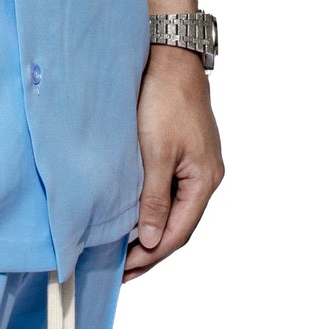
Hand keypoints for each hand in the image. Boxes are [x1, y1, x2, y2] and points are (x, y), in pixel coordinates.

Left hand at [123, 45, 224, 281]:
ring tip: (124, 248)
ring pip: (175, 209)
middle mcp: (207, 176)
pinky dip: (153, 206)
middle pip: (179, 225)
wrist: (170, 57)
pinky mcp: (186, 151)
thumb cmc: (164, 101)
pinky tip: (135, 213)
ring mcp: (198, 163)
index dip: (151, 256)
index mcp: (205, 181)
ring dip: (151, 229)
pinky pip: (172, 190)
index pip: (178, 233)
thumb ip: (154, 200)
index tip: (124, 272)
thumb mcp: (155, 153)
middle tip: (122, 270)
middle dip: (151, 250)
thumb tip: (151, 242)